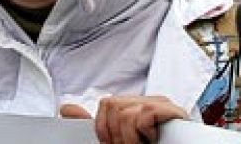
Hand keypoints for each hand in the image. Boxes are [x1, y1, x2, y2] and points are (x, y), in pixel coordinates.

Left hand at [60, 96, 188, 143]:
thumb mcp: (116, 139)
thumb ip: (96, 125)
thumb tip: (67, 109)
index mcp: (134, 106)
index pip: (106, 104)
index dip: (104, 129)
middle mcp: (148, 101)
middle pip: (112, 105)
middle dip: (116, 135)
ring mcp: (162, 104)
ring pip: (125, 111)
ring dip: (129, 138)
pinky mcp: (173, 111)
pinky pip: (145, 113)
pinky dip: (144, 131)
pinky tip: (152, 139)